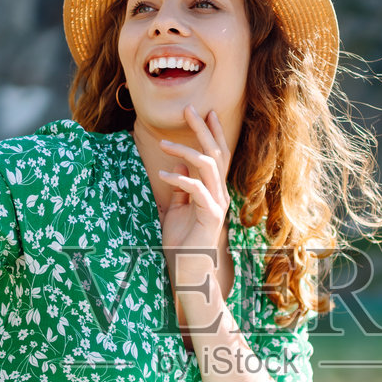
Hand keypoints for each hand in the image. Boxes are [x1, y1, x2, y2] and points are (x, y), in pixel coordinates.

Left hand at [157, 106, 232, 292]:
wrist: (189, 272)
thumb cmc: (182, 244)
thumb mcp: (177, 211)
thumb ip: (180, 189)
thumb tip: (178, 166)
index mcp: (213, 191)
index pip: (217, 155)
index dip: (212, 133)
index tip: (204, 112)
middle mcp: (219, 194)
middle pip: (216, 154)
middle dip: (203, 129)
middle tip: (189, 109)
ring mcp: (217, 204)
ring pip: (208, 167)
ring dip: (186, 151)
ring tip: (164, 143)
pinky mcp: (210, 216)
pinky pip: (197, 190)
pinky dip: (180, 179)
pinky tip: (162, 174)